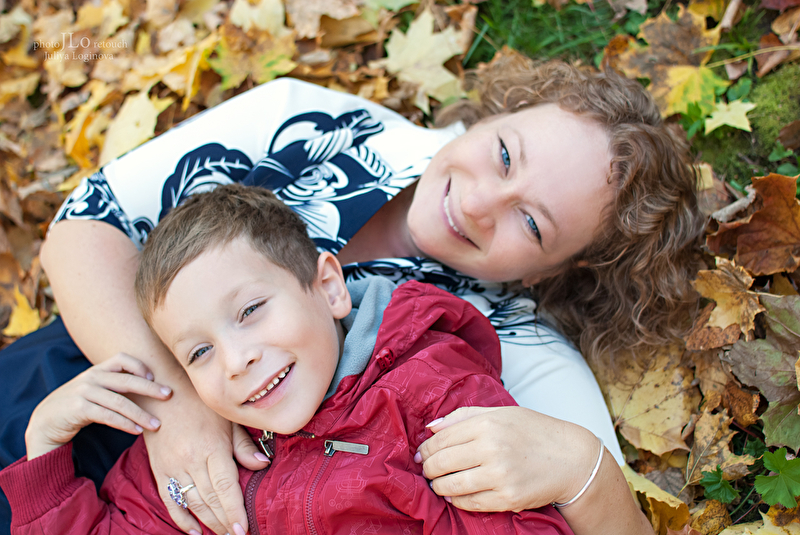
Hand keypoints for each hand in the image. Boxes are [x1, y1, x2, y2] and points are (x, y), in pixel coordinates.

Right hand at [25, 352, 171, 459]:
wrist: (45, 421)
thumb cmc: (78, 405)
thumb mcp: (95, 389)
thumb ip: (115, 385)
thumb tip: (150, 385)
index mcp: (97, 370)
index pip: (122, 358)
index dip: (140, 365)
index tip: (155, 378)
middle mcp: (91, 378)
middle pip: (127, 380)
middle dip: (150, 388)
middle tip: (169, 395)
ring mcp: (84, 393)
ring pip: (119, 402)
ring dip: (140, 414)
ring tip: (156, 424)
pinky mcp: (78, 409)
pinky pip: (107, 416)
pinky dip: (124, 423)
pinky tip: (137, 431)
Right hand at [142, 386, 270, 534]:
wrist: (163, 391)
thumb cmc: (200, 403)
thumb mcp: (227, 419)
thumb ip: (243, 445)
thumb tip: (262, 464)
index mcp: (212, 447)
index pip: (225, 486)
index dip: (234, 510)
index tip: (243, 529)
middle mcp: (191, 460)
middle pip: (210, 500)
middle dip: (225, 522)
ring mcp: (173, 467)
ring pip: (192, 503)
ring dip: (208, 523)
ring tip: (222, 534)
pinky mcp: (159, 470)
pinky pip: (171, 500)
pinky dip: (181, 518)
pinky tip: (193, 531)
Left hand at [415, 406, 596, 511]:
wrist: (572, 459)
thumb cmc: (535, 432)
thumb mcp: (502, 413)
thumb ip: (464, 416)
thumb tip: (432, 428)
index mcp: (488, 425)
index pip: (442, 439)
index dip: (427, 448)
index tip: (422, 454)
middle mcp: (492, 449)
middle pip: (442, 463)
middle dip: (428, 469)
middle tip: (426, 470)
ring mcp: (500, 476)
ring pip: (452, 486)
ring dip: (438, 487)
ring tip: (437, 484)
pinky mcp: (508, 498)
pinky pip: (471, 503)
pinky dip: (457, 501)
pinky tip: (454, 495)